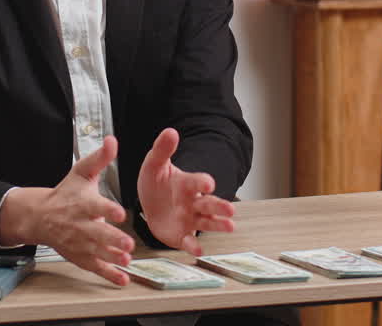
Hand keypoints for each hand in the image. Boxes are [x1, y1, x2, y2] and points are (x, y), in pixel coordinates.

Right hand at [0, 136, 133, 285]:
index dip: (108, 209)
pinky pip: (94, 267)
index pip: (96, 206)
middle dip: (112, 239)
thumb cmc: (65, 193)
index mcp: (82, 203)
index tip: (120, 212)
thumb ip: (99, 158)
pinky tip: (122, 279)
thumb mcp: (81, 172)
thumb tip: (112, 140)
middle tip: (127, 243)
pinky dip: (108, 275)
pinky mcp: (80, 256)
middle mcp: (81, 224)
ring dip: (112, 257)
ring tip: (126, 260)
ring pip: (96, 252)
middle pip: (97, 233)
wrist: (40, 216)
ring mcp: (80, 242)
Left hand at [136, 128, 235, 254]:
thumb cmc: (156, 182)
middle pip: (209, 204)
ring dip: (218, 225)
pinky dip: (193, 245)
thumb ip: (162, 150)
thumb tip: (170, 131)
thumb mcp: (154, 164)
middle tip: (231, 210)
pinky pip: (189, 240)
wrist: (150, 203)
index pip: (197, 182)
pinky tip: (198, 251)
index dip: (202, 182)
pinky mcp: (182, 235)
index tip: (208, 183)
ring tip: (230, 227)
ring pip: (206, 223)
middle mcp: (193, 202)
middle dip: (219, 206)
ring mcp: (189, 219)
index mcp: (186, 183)